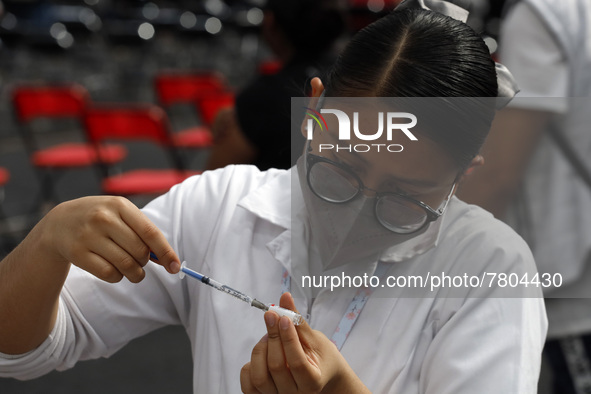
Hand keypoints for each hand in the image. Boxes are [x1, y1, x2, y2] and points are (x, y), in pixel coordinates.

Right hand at [42, 196, 179, 282]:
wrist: (60, 222)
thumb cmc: (101, 219)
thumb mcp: (121, 214)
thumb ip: (143, 232)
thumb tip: (167, 258)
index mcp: (120, 205)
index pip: (150, 233)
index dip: (166, 252)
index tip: (175, 267)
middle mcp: (103, 218)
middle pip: (139, 251)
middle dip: (146, 262)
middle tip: (141, 261)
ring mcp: (88, 236)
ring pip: (126, 265)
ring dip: (136, 274)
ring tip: (134, 272)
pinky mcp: (77, 253)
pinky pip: (109, 274)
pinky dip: (118, 277)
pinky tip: (115, 271)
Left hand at [240, 293, 369, 393]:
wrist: (320, 376)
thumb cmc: (320, 358)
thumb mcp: (314, 339)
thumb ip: (298, 320)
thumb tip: (284, 297)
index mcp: (312, 382)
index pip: (297, 361)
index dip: (287, 337)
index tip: (282, 317)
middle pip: (276, 366)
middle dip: (273, 337)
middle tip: (273, 319)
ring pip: (259, 376)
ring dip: (261, 350)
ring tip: (269, 338)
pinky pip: (248, 384)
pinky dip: (250, 365)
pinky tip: (262, 353)